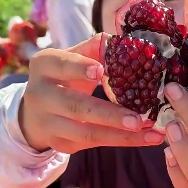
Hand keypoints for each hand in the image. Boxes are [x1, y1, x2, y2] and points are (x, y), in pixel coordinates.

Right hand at [20, 33, 164, 152]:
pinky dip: (123, 141)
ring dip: (123, 135)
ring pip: (87, 133)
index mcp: (44, 66)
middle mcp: (40, 96)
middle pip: (76, 106)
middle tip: (138, 120)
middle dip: (109, 115)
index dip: (80, 68)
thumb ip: (95, 50)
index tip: (100, 71)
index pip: (61, 65)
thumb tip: (125, 42)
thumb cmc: (63, 77)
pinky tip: (147, 138)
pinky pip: (94, 144)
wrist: (35, 112)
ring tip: (153, 134)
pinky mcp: (61, 143)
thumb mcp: (72, 59)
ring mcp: (48, 124)